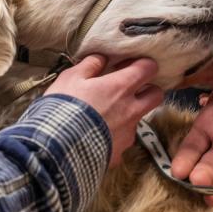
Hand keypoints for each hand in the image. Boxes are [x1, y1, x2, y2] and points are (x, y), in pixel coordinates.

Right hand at [46, 55, 163, 166]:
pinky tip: (97, 135)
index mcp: (120, 87)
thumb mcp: (71, 78)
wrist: (56, 148)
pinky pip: (123, 140)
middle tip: (129, 88)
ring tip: (105, 115)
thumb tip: (102, 58)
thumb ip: (90, 65)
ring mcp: (127, 133)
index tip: (128, 65)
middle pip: (156, 95)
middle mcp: (131, 110)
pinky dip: (115, 136)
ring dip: (128, 114)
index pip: (148, 68)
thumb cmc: (63, 108)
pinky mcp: (119, 153)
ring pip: (139, 119)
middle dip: (148, 89)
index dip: (142, 64)